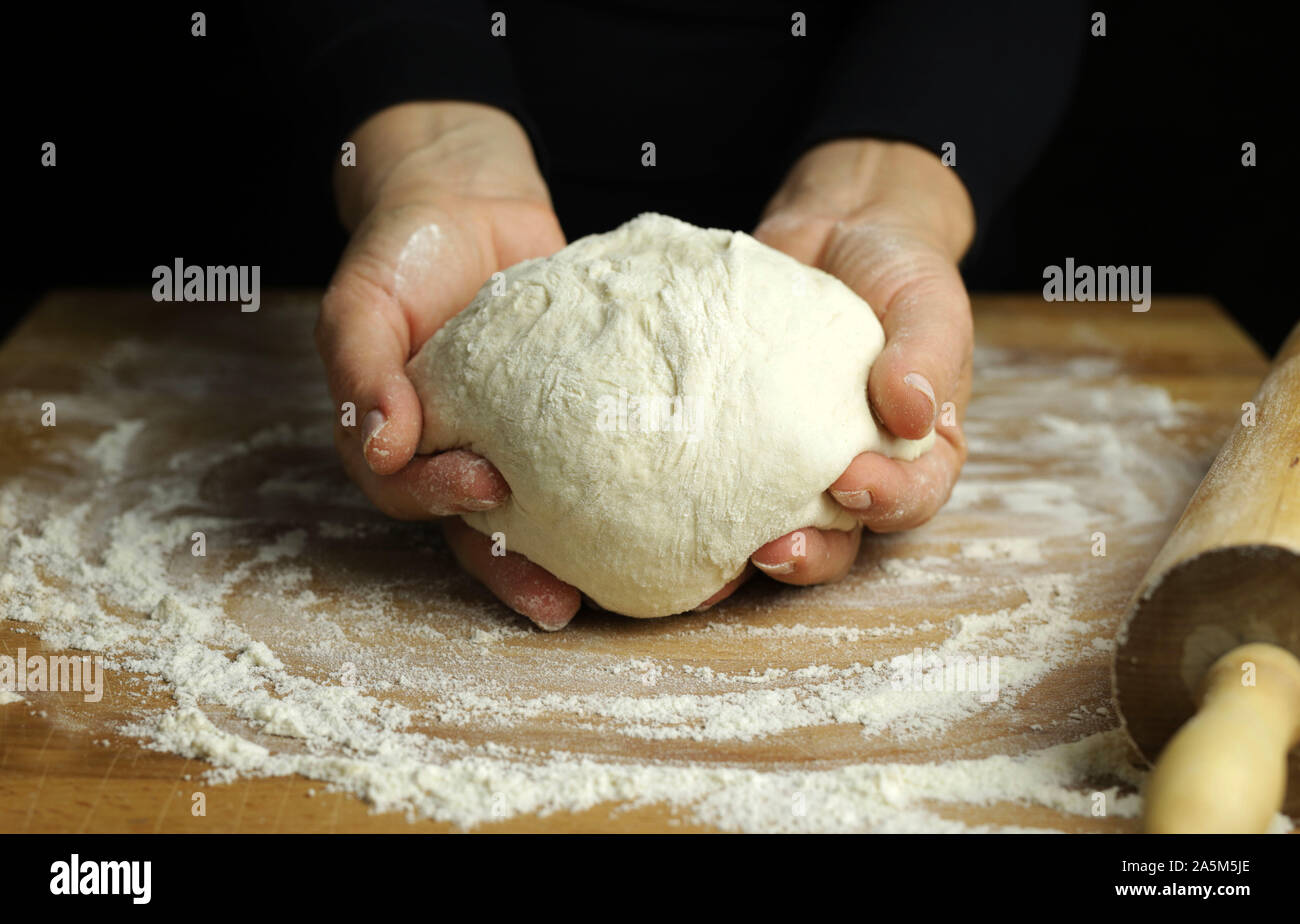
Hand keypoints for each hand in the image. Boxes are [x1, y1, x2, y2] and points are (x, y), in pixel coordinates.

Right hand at [318, 101, 580, 629]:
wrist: (467, 201)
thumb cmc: (403, 252)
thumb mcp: (361, 301)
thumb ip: (361, 370)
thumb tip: (382, 444)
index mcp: (403, 441)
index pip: (414, 493)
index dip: (444, 501)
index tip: (486, 483)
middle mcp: (460, 451)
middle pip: (484, 531)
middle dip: (519, 572)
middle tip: (560, 604)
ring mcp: (521, 437)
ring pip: (548, 510)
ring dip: (581, 552)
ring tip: (631, 586)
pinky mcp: (574, 412)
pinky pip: (597, 453)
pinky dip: (628, 483)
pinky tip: (671, 503)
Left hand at [709, 139, 975, 605]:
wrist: (838, 231)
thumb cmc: (897, 270)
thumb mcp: (927, 301)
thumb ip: (927, 353)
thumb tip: (914, 411)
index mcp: (917, 450)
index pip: (914, 494)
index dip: (888, 501)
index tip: (852, 480)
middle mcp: (858, 467)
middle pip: (841, 535)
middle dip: (810, 553)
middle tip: (774, 547)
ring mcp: (792, 462)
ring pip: (775, 525)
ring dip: (745, 552)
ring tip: (711, 563)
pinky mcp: (738, 442)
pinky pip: (717, 481)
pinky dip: (691, 506)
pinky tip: (655, 519)